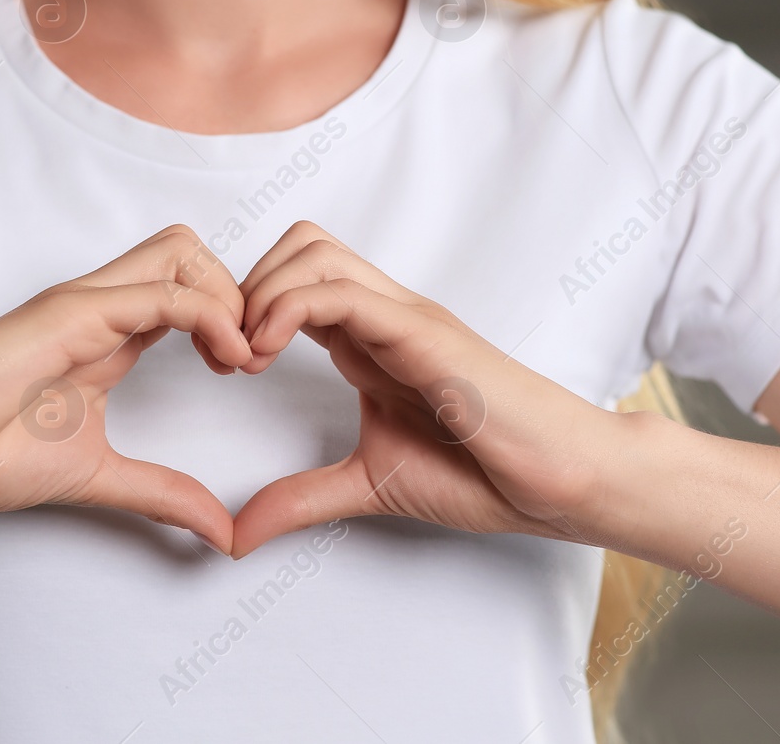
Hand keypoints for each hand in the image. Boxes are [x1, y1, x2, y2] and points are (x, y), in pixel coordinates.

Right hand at [0, 225, 251, 552]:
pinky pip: (161, 290)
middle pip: (192, 252)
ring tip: (237, 358)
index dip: (231, 320)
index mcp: (110, 334)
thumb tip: (221, 531)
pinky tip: (224, 360)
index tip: (245, 373)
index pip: (188, 290)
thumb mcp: (98, 479)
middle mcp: (102, 307)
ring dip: (228, 296)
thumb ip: (162, 495)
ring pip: (182, 250)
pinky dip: (210, 316)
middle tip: (249, 359)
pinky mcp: (72, 313)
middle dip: (239, 294)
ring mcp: (87, 303)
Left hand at [231, 222, 613, 556]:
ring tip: (246, 356)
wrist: (556, 481)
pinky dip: (288, 308)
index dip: (245, 308)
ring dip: (261, 292)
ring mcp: (403, 316)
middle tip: (228, 354)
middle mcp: (384, 314)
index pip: (294, 279)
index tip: (222, 366)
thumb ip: (301, 500)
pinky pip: (341, 290)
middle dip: (245, 286)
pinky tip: (268, 353)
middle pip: (298, 244)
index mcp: (369, 339)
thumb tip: (238, 535)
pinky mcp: (421, 332)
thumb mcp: (367, 486)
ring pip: (313, 250)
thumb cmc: (482, 474)